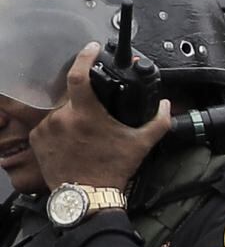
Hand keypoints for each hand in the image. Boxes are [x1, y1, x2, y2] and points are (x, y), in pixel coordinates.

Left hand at [28, 49, 168, 195]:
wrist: (87, 197)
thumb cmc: (112, 170)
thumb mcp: (141, 144)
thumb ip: (158, 121)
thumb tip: (166, 105)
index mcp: (87, 113)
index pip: (80, 74)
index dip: (85, 57)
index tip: (91, 49)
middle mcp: (62, 117)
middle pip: (73, 98)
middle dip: (85, 104)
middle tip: (97, 120)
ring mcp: (47, 128)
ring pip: (61, 113)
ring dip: (72, 119)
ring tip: (86, 137)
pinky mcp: (36, 140)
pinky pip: (48, 127)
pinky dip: (60, 131)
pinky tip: (72, 145)